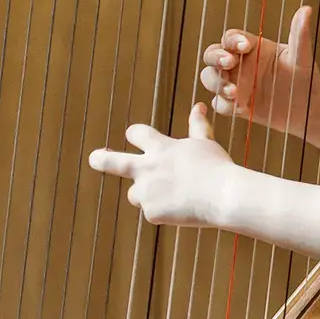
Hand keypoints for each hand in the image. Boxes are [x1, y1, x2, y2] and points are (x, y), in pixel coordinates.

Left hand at [89, 103, 235, 226]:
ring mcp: (147, 191)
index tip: (134, 136)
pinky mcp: (151, 212)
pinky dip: (165, 212)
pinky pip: (153, 213)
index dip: (135, 134)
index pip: (136, 133)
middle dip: (99, 159)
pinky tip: (183, 210)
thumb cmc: (217, 167)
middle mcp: (147, 168)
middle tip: (95, 157)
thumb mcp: (205, 144)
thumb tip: (199, 105)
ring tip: (175, 196)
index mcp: (160, 148)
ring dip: (148, 194)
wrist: (223, 195)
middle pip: (110, 162)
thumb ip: (197, 126)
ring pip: (135, 194)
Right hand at [200, 5, 319, 136]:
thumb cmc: (305, 78)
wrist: (307, 109)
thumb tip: (307, 9)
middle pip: (212, 55)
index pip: (232, 38)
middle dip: (216, 57)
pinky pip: (219, 103)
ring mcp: (235, 83)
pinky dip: (226, 105)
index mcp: (252, 47)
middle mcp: (240, 63)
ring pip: (210, 78)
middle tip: (229, 64)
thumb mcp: (301, 57)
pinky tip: (241, 109)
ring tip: (235, 92)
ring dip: (217, 83)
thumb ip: (299, 35)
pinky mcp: (235, 105)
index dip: (234, 40)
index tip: (246, 46)